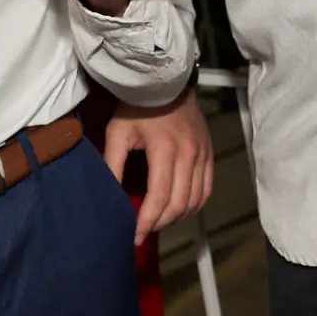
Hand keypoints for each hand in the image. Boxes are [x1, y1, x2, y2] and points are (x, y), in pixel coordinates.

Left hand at [104, 88, 214, 246]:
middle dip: (160, 223)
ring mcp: (202, 153)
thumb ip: (113, 165)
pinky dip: (195, 204)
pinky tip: (180, 208)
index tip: (134, 235)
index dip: (148, 221)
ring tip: (159, 220)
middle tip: (143, 230)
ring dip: (177, 216)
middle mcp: (189, 154)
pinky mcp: (209, 152)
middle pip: (179, 203)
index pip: (160, 197)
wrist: (165, 80)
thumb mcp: (118, 133)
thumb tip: (108, 197)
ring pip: (196, 199)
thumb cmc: (137, 106)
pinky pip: (207, 188)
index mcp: (165, 149)